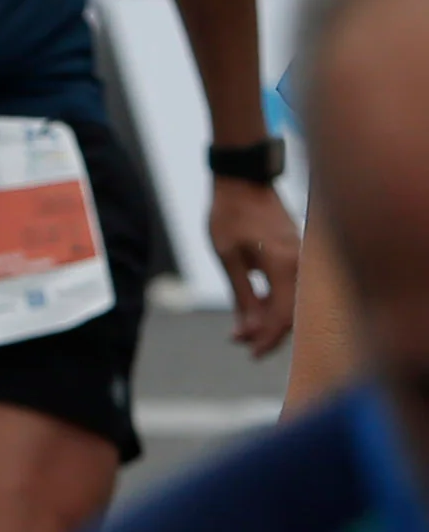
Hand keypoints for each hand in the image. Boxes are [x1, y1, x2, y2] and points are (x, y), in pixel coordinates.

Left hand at [209, 176, 300, 355]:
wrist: (242, 179)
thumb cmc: (230, 214)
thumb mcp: (228, 258)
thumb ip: (242, 296)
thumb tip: (250, 331)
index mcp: (283, 266)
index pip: (280, 317)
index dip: (265, 339)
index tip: (248, 352)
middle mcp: (300, 264)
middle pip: (292, 314)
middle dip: (268, 333)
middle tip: (242, 343)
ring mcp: (302, 257)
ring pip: (294, 301)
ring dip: (272, 317)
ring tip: (244, 328)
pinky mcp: (298, 252)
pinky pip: (293, 286)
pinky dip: (277, 300)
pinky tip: (256, 304)